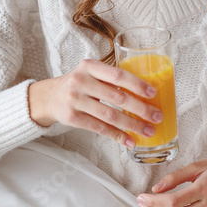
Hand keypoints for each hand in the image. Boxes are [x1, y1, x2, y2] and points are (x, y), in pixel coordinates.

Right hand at [28, 58, 162, 146]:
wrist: (49, 97)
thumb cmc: (79, 84)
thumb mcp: (91, 74)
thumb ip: (112, 78)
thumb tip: (147, 94)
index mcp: (90, 66)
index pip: (117, 74)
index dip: (137, 84)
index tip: (153, 94)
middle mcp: (81, 81)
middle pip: (117, 97)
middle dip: (141, 109)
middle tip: (157, 116)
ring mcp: (75, 100)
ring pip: (110, 115)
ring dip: (133, 125)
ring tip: (148, 131)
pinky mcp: (72, 118)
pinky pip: (100, 128)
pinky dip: (117, 136)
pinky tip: (130, 140)